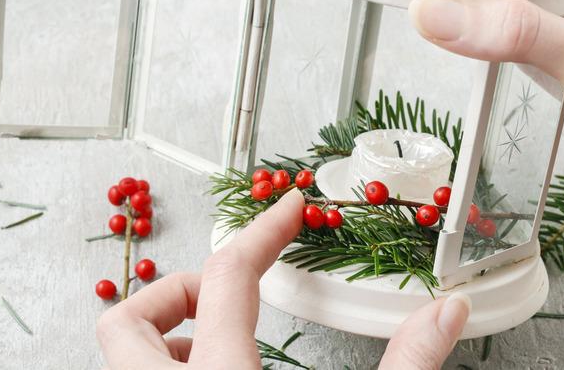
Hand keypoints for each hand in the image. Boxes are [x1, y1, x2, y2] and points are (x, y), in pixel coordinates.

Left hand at [96, 189, 469, 368]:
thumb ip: (406, 364)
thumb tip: (446, 312)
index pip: (232, 278)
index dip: (265, 231)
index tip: (290, 209)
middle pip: (127, 317)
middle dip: (176, 288)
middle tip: (224, 290)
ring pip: (118, 351)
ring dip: (164, 330)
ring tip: (214, 337)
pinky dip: (167, 366)